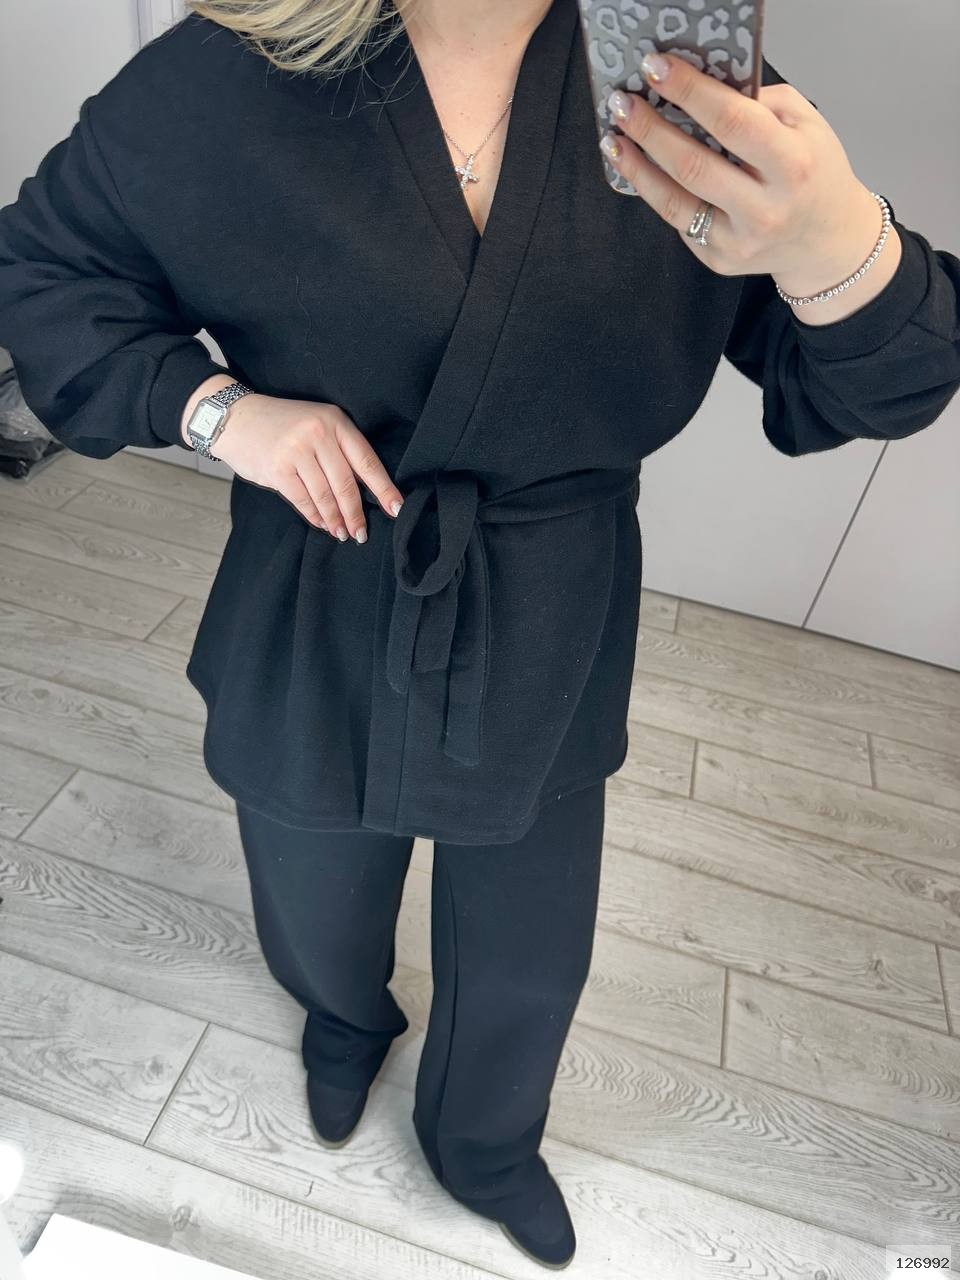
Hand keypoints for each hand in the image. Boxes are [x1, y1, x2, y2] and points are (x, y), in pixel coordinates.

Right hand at [212, 392, 404, 542]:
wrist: (237, 418)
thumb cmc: (283, 426)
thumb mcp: (317, 425)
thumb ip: (339, 452)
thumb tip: (363, 493)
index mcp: (336, 421)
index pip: (367, 461)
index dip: (383, 489)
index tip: (396, 509)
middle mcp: (319, 433)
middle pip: (347, 483)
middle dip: (356, 513)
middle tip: (361, 534)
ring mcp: (297, 450)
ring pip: (325, 495)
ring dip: (335, 519)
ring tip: (342, 533)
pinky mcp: (278, 468)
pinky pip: (303, 500)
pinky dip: (314, 516)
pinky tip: (322, 524)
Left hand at [599, 51, 888, 301]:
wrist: (826, 240)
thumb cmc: (814, 173)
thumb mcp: (806, 125)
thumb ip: (759, 104)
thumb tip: (702, 85)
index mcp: (793, 165)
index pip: (733, 122)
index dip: (689, 92)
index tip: (657, 67)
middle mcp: (766, 209)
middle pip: (693, 165)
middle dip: (650, 129)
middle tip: (623, 103)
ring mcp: (739, 240)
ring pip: (674, 200)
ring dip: (637, 165)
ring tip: (614, 138)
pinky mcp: (719, 260)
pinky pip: (678, 220)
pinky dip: (653, 190)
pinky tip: (637, 167)